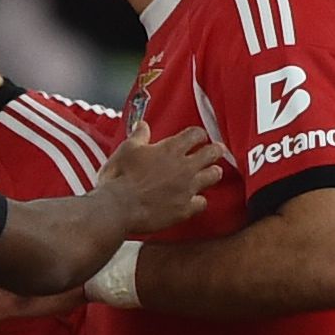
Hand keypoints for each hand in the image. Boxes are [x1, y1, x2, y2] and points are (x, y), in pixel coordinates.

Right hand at [93, 120, 222, 233]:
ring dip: (213, 173)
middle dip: (215, 150)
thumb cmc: (120, 178)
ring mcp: (187, 188)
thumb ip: (139, 136)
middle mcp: (184, 167)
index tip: (197, 136)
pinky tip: (195, 201)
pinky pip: (202, 203)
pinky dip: (199, 201)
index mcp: (170, 149)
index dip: (198, 134)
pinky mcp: (184, 209)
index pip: (195, 134)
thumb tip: (142, 126)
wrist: (118, 207)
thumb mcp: (127, 150)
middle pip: (212, 153)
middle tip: (216, 151)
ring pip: (213, 175)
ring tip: (211, 173)